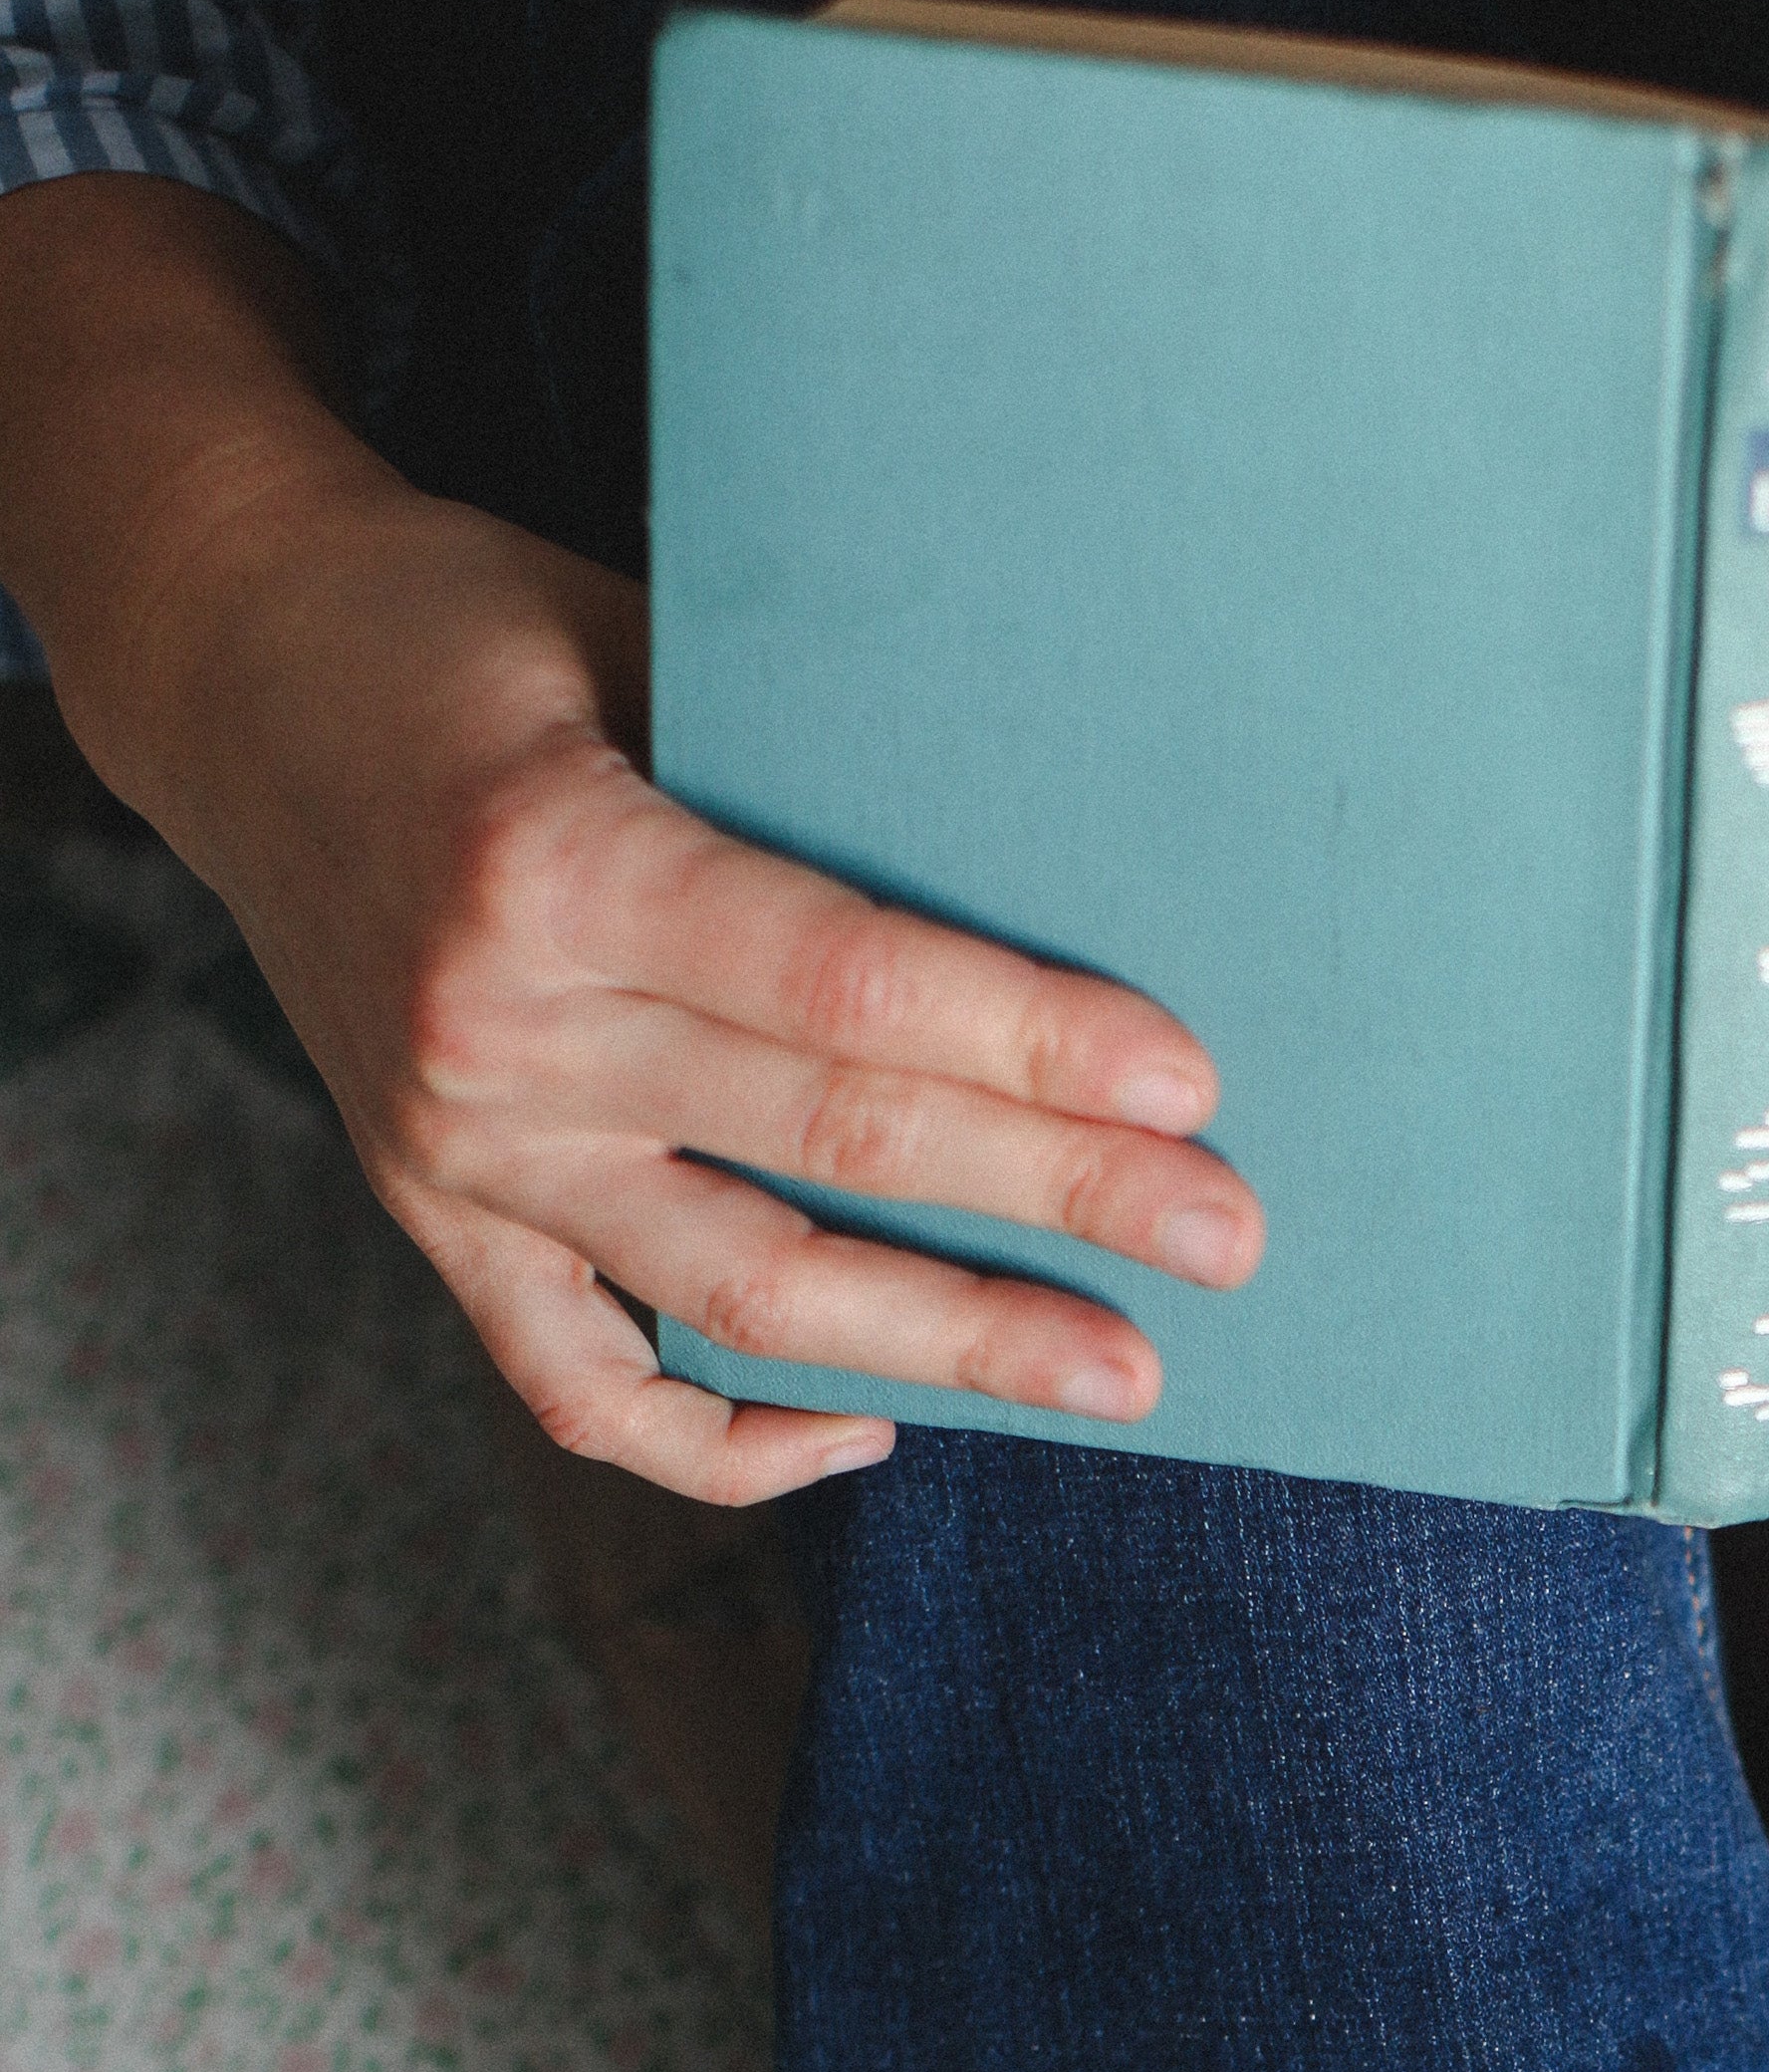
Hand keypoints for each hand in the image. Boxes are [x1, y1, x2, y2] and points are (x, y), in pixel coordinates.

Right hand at [174, 491, 1263, 1497]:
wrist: (237, 677)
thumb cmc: (474, 633)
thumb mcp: (635, 633)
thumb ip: (808, 766)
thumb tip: (1059, 870)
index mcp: (553, 860)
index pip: (839, 985)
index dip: (1025, 1043)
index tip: (1186, 1088)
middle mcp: (498, 1030)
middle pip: (828, 1150)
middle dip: (1052, 1203)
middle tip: (1228, 1241)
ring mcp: (459, 1153)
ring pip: (739, 1300)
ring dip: (946, 1348)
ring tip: (1116, 1377)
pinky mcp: (436, 1224)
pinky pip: (589, 1392)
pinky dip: (732, 1438)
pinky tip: (871, 1429)